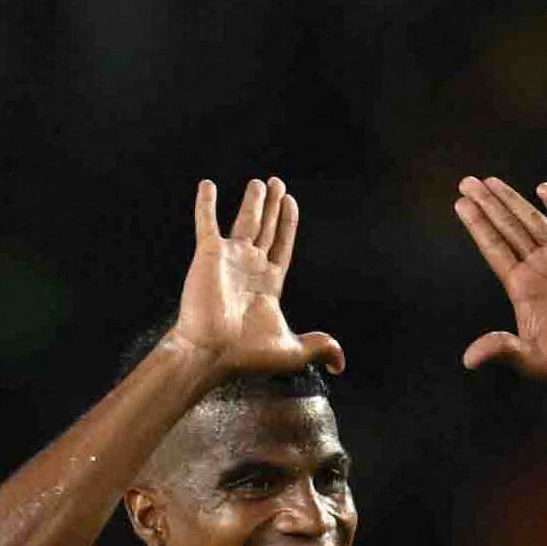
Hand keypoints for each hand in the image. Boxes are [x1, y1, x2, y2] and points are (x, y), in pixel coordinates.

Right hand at [169, 178, 343, 383]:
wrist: (212, 352)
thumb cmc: (247, 355)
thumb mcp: (292, 351)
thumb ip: (318, 347)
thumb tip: (340, 363)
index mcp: (269, 284)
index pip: (282, 246)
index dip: (287, 224)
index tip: (291, 201)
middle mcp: (251, 267)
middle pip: (266, 228)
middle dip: (273, 206)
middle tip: (277, 182)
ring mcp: (230, 259)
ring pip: (244, 221)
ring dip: (252, 201)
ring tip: (259, 182)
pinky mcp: (209, 254)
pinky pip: (207, 222)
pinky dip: (206, 204)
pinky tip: (208, 185)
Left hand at [453, 177, 546, 390]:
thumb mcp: (534, 361)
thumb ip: (504, 350)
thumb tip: (468, 361)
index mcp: (522, 290)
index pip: (495, 250)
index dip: (478, 226)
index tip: (460, 203)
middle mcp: (539, 271)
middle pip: (508, 230)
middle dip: (488, 205)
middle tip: (466, 182)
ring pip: (533, 223)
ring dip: (513, 202)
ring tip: (491, 182)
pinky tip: (542, 189)